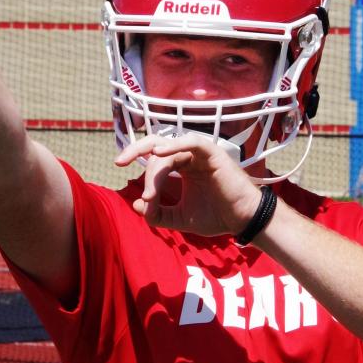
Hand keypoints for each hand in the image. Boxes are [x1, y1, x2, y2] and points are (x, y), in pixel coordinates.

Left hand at [115, 132, 266, 238]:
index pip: (153, 157)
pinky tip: (160, 154)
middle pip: (155, 145)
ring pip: (168, 148)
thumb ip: (157, 213)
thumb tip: (136, 204)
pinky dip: (174, 145)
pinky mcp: (212, 152)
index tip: (139, 197)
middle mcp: (189, 155)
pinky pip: (190, 141)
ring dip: (155, 169)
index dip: (140, 171)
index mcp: (181, 166)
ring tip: (152, 193)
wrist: (242, 221)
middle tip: (120, 162)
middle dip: (134, 150)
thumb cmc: (216, 216)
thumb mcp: (179, 218)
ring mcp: (200, 152)